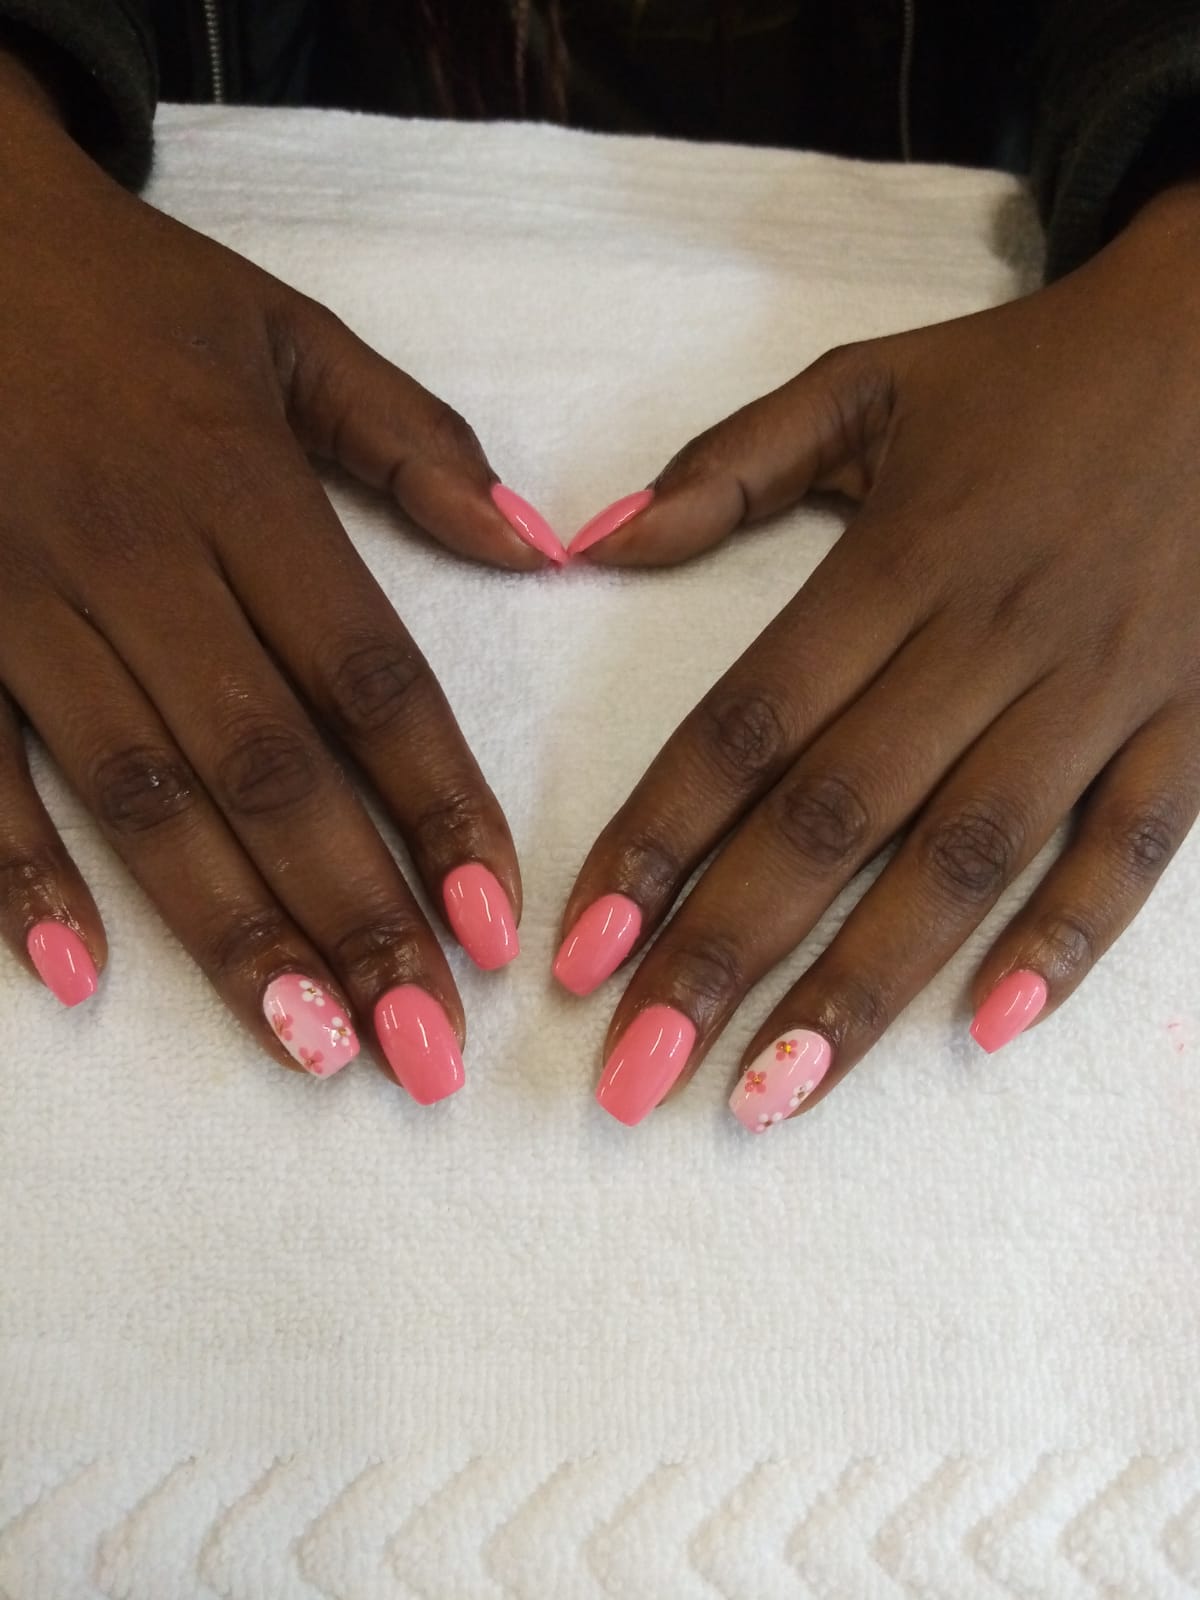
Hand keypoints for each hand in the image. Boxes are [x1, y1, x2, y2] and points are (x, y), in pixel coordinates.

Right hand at [0, 49, 552, 1096]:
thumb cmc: (123, 292)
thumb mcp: (284, 332)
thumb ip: (414, 443)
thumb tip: (546, 547)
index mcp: (241, 487)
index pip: (368, 679)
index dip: (439, 806)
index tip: (499, 921)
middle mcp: (137, 559)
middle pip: (267, 764)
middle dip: (354, 913)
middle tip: (424, 1045)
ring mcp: (19, 604)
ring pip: (141, 793)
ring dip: (226, 930)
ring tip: (310, 1046)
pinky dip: (15, 875)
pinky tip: (78, 979)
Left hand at [558, 179, 1199, 1129]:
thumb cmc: (1033, 375)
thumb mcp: (869, 385)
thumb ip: (731, 463)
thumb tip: (590, 540)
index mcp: (897, 562)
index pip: (747, 724)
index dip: (655, 842)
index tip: (578, 953)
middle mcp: (989, 638)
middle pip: (834, 818)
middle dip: (724, 955)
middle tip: (633, 1078)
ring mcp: (1100, 688)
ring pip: (967, 857)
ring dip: (863, 986)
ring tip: (770, 1095)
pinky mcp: (1193, 721)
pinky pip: (1131, 847)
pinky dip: (1067, 940)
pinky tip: (985, 1029)